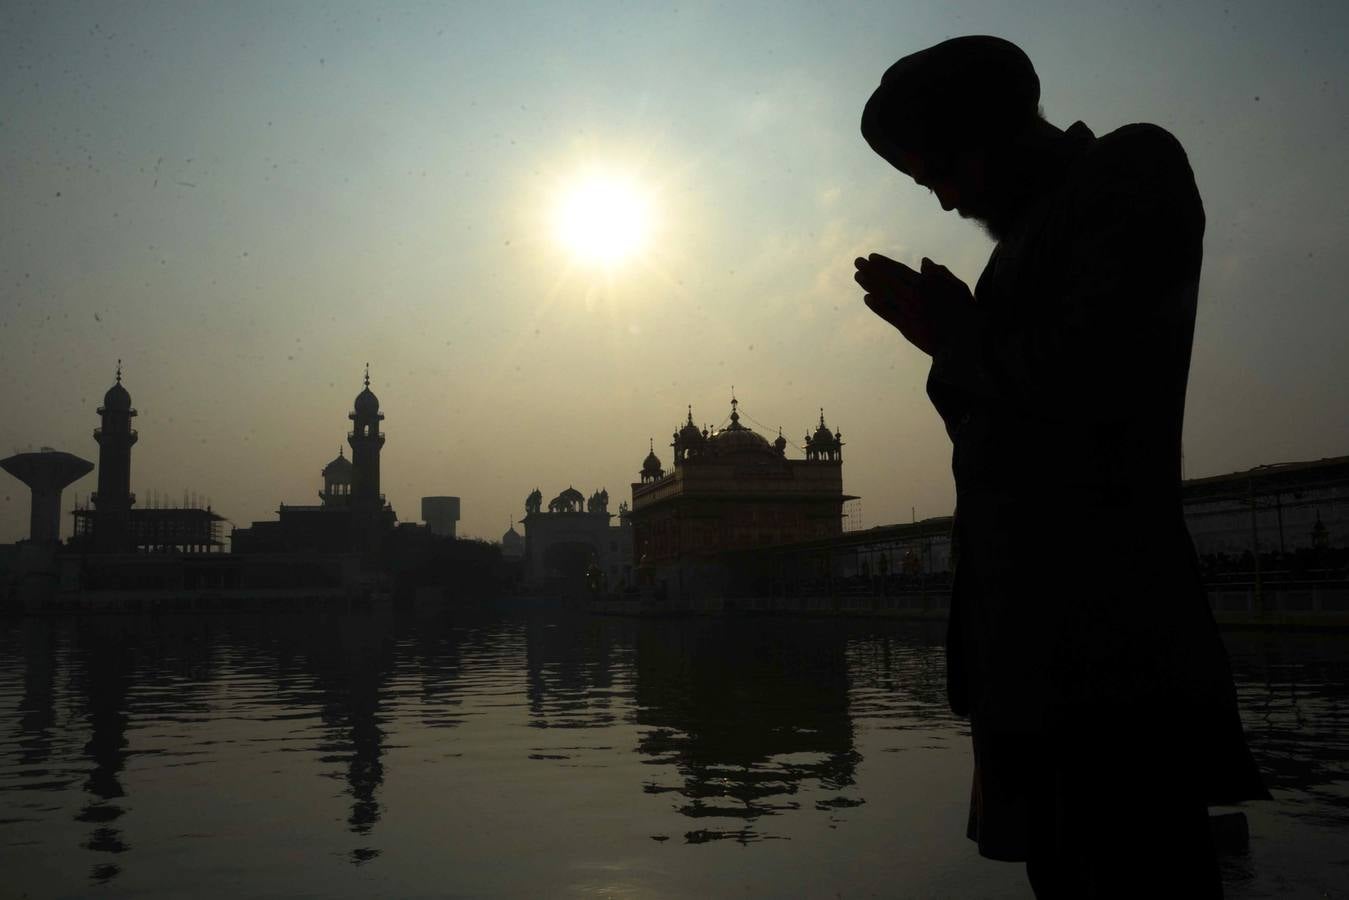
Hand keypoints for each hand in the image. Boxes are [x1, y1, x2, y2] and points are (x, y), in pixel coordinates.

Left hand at [854, 253, 975, 355]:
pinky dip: (876, 306)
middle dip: (871, 270)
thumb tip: (924, 262)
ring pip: (884, 295)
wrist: (962, 342)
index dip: (884, 263)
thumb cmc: (966, 313)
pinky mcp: (905, 327)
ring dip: (869, 284)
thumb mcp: (959, 287)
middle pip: (887, 280)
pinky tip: (867, 298)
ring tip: (858, 276)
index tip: (871, 257)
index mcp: (926, 284)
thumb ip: (941, 274)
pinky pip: (887, 314)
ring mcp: (907, 311)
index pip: (899, 270)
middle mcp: (913, 295)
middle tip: (857, 262)